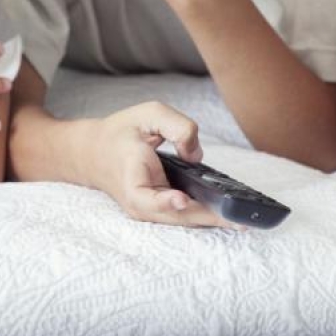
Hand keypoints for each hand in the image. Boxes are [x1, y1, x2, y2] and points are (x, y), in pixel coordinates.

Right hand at [86, 102, 240, 228]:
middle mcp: (138, 201)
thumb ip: (177, 126)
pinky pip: (184, 215)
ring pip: (183, 220)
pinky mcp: (158, 211)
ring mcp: (147, 210)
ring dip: (212, 221)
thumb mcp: (147, 114)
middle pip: (175, 216)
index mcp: (129, 176)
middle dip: (208, 218)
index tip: (182, 199)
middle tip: (240, 220)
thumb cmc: (121, 132)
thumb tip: (197, 154)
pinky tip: (230, 215)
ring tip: (243, 222)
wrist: (93, 153)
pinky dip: (205, 215)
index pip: (144, 197)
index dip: (165, 201)